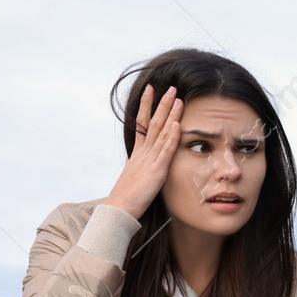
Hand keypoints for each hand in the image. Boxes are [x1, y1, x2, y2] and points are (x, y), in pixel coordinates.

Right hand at [104, 83, 181, 219]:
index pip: (142, 124)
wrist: (119, 209)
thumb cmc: (129, 198)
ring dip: (169, 114)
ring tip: (177, 98)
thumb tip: (149, 165)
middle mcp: (143, 153)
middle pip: (152, 122)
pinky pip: (165, 150)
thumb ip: (144, 168)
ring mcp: (149, 160)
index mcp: (138, 153)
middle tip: (169, 87)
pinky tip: (177, 124)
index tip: (151, 90)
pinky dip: (171, 136)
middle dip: (161, 104)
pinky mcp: (156, 171)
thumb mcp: (137, 178)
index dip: (147, 106)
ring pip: (160, 132)